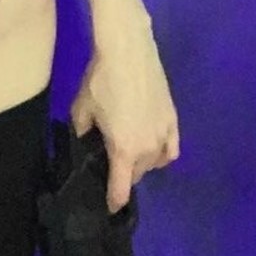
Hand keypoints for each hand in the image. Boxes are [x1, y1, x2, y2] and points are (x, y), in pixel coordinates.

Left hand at [69, 19, 179, 212]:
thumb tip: (84, 142)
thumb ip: (81, 132)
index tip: (107, 205)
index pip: (120, 190)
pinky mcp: (174, 119)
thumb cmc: (101, 79)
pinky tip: (152, 146)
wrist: (127, 51)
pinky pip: (170, 150)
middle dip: (123, 173)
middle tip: (109, 160)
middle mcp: (148, 149)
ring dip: (141, 162)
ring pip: (154, 163)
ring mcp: (164, 135)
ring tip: (128, 149)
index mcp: (124, 150)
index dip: (112, 200)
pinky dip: (161, 153)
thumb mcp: (81, 108)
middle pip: (136, 174)